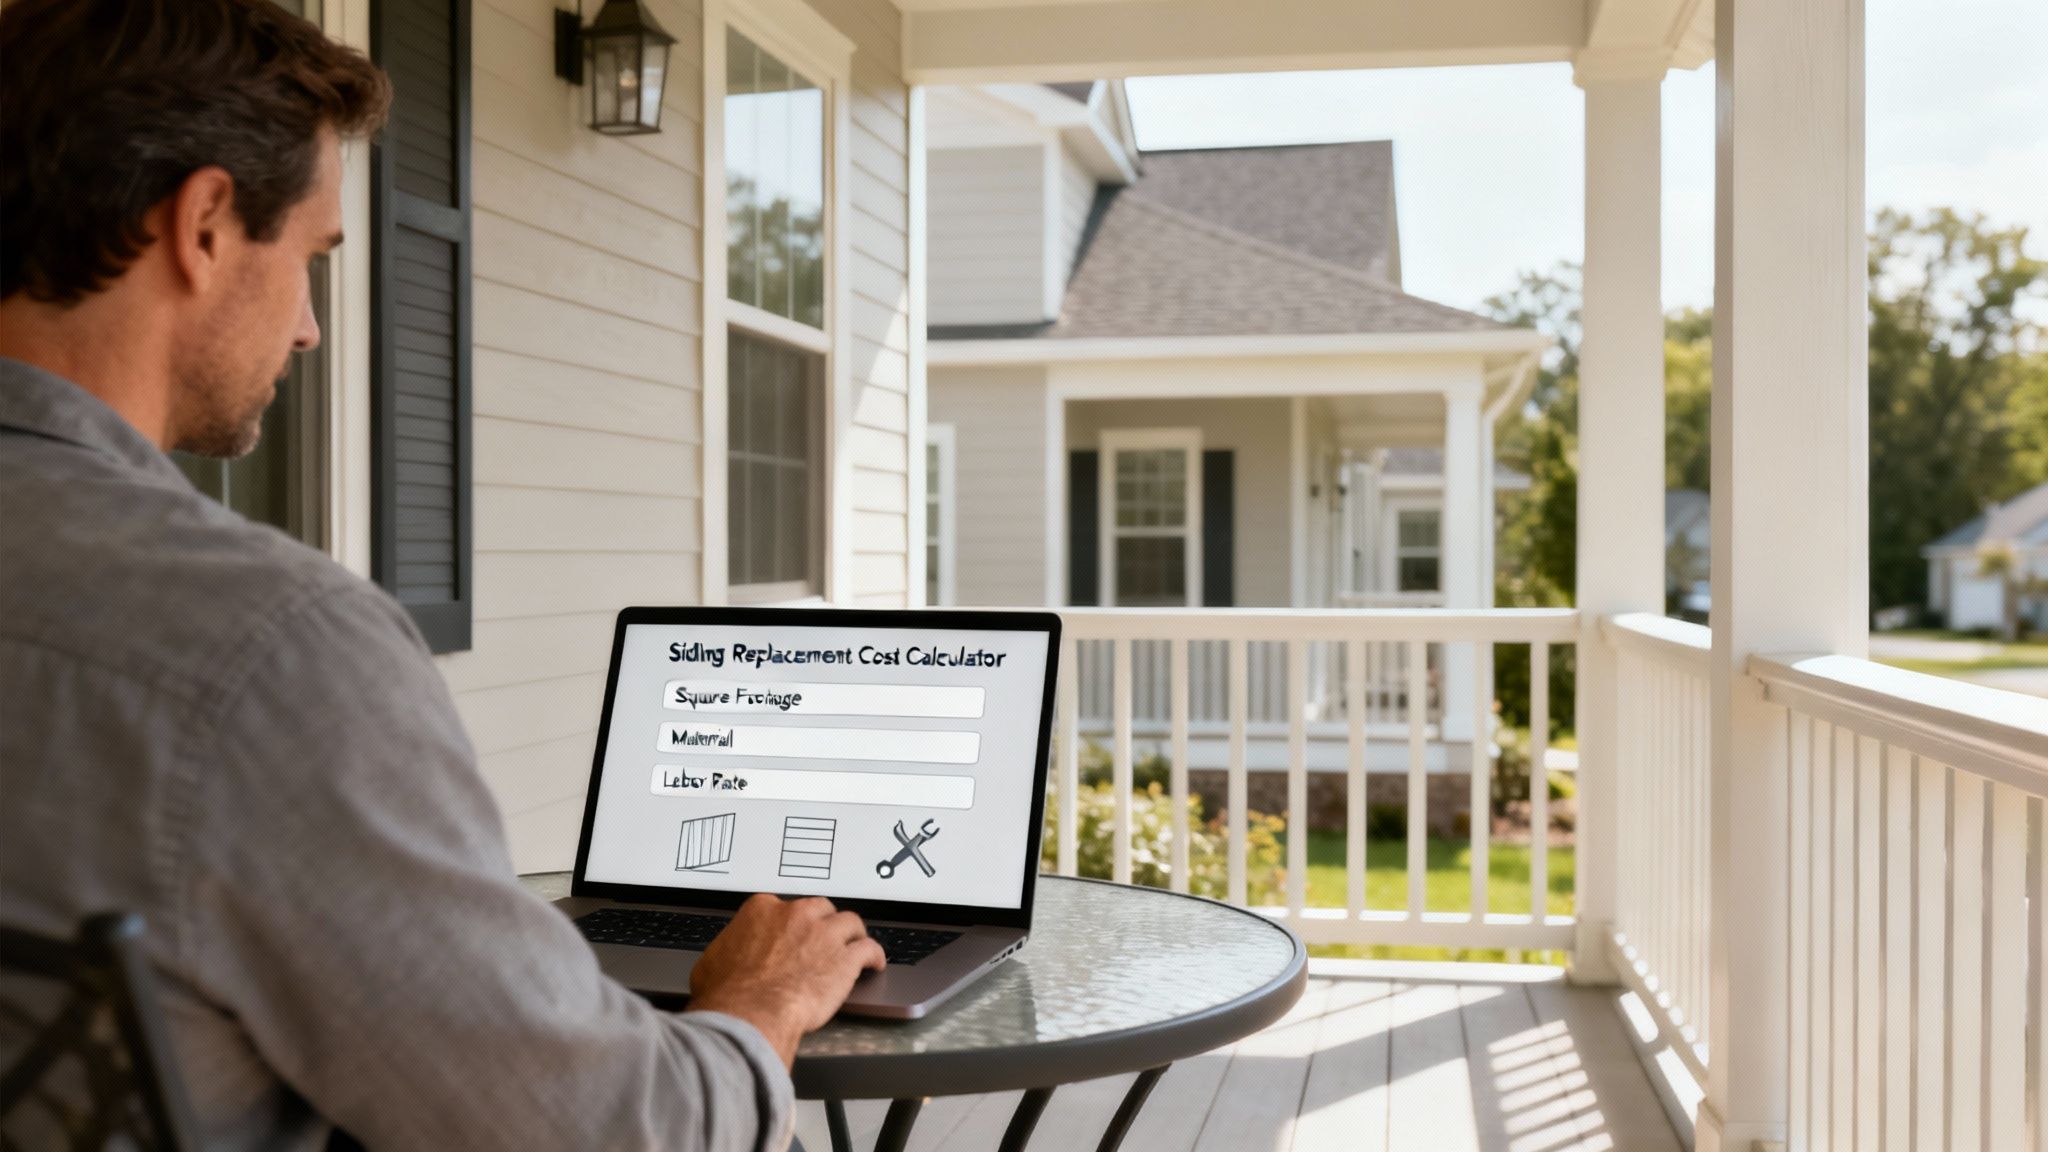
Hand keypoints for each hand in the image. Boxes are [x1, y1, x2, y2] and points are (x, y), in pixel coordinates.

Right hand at [685, 894, 885, 1066]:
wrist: (750, 1014)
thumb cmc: (729, 994)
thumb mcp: (711, 964)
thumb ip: (727, 952)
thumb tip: (723, 961)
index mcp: (762, 910)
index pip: (782, 907)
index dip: (789, 924)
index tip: (791, 934)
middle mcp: (796, 915)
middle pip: (819, 909)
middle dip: (822, 924)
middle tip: (821, 940)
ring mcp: (824, 934)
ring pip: (849, 923)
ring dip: (851, 934)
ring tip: (854, 944)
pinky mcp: (846, 958)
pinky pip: (869, 949)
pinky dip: (874, 955)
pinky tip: (874, 963)